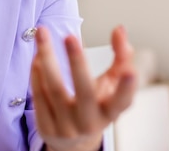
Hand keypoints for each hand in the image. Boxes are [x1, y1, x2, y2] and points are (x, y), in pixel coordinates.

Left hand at [30, 26, 136, 150]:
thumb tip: (119, 29)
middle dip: (77, 63)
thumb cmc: (95, 106)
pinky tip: (36, 56)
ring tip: (42, 34)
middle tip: (70, 36)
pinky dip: (37, 74)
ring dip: (47, 59)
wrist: (73, 144)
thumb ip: (120, 58)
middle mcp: (89, 122)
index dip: (127, 89)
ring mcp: (67, 127)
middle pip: (84, 92)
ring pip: (55, 90)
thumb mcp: (110, 85)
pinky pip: (39, 97)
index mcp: (110, 112)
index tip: (131, 72)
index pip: (122, 102)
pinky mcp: (46, 128)